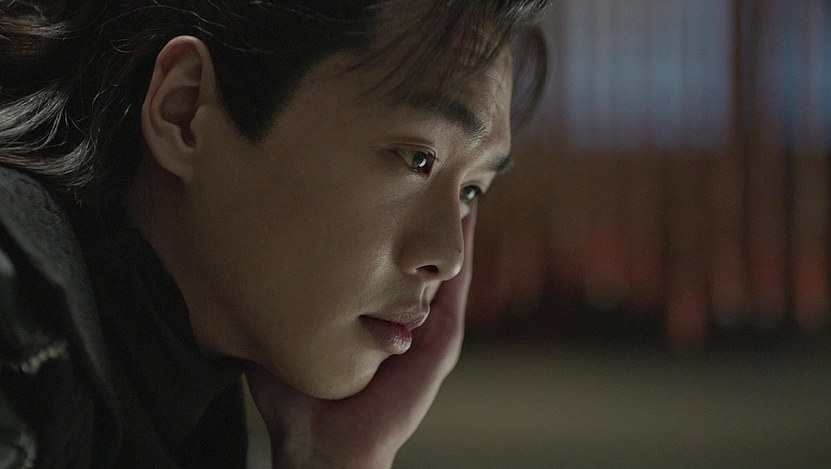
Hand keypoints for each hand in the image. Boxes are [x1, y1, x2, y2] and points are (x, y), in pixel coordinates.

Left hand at [247, 203, 477, 468]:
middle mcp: (403, 317)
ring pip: (442, 266)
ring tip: (456, 178)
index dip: (384, 220)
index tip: (377, 179)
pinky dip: (463, 255)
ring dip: (451, 225)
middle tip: (430, 163)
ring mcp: (426, 330)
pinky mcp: (440, 345)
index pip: (383, 259)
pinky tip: (466, 219)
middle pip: (418, 255)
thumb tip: (231, 270)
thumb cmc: (302, 403)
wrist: (327, 448)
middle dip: (424, 212)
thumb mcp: (285, 339)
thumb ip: (271, 309)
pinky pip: (454, 291)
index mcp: (372, 316)